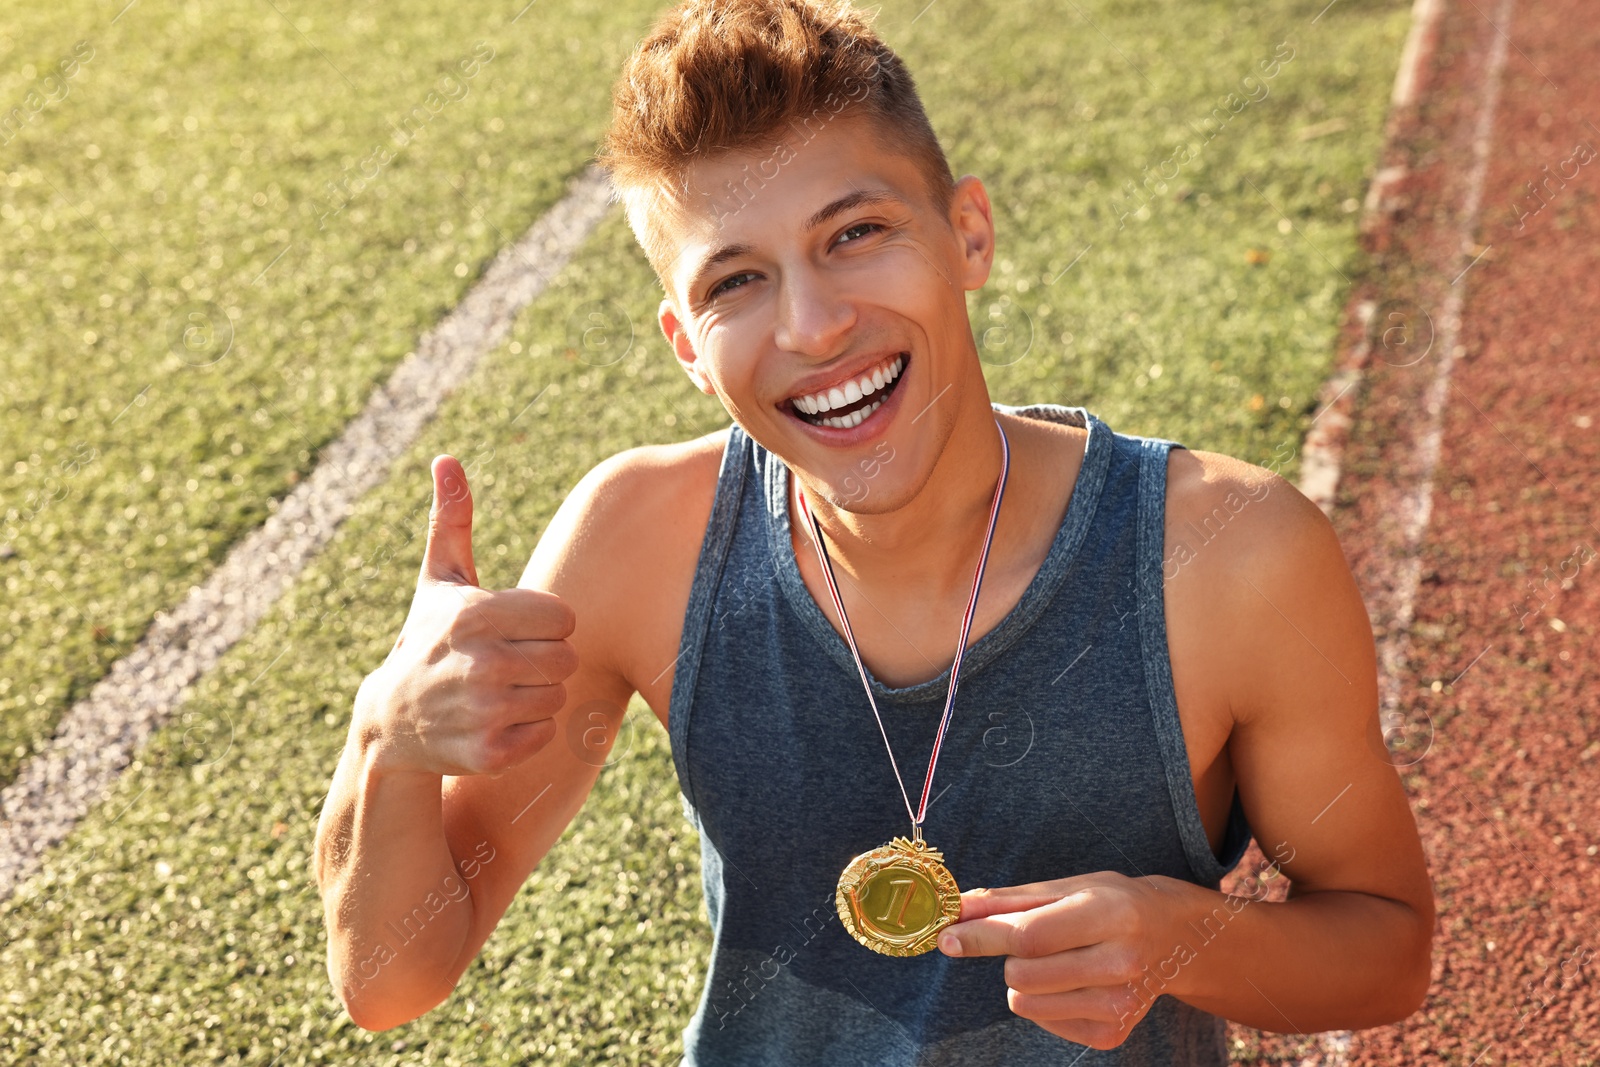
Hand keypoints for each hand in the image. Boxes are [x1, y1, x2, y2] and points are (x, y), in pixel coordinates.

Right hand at [358, 455, 577, 776]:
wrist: (389, 722)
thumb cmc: (428, 639)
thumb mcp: (439, 580)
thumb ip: (453, 519)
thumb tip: (447, 459)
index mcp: (478, 613)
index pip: (565, 618)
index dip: (544, 625)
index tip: (512, 630)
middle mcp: (481, 661)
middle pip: (567, 659)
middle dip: (542, 661)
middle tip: (505, 664)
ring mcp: (484, 710)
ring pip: (558, 697)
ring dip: (535, 696)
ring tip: (496, 692)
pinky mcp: (489, 753)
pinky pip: (544, 735)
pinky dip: (526, 733)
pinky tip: (492, 722)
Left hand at [936, 872, 1179, 1049]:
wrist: (1174, 938)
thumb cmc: (1111, 903)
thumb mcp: (1065, 887)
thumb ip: (1005, 901)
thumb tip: (954, 910)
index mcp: (1110, 914)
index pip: (1030, 936)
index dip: (982, 937)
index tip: (948, 937)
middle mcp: (1121, 963)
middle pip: (1023, 975)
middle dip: (1012, 957)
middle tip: (1038, 940)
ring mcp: (1120, 1005)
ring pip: (1027, 1004)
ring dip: (1024, 982)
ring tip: (1058, 961)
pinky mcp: (1114, 1033)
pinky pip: (1043, 1023)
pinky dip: (1044, 1003)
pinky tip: (1073, 983)